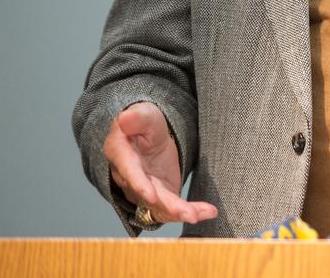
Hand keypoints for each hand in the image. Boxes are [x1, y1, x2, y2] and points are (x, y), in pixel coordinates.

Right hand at [103, 102, 217, 224]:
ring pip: (161, 207)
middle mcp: (129, 179)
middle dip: (169, 207)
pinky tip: (209, 211)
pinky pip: (172, 208)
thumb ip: (138, 117)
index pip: (130, 172)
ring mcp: (144, 190)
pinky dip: (191, 211)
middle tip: (189, 214)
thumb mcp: (145, 114)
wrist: (148, 134)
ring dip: (183, 212)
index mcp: (121, 155)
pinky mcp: (160, 195)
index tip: (151, 197)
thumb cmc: (144, 122)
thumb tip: (125, 118)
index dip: (140, 185)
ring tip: (206, 213)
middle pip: (149, 196)